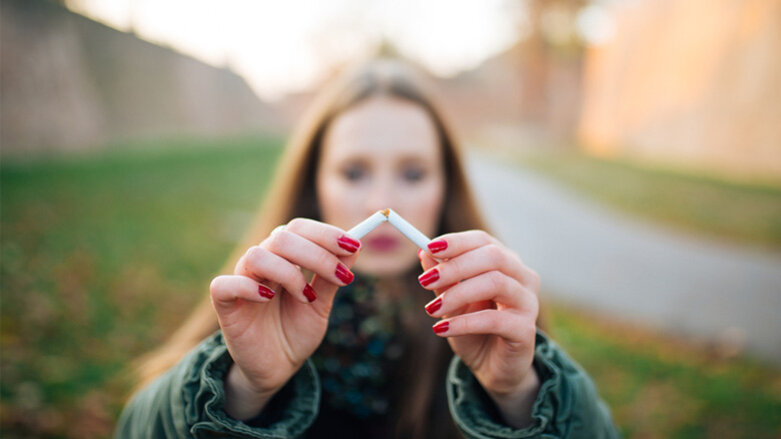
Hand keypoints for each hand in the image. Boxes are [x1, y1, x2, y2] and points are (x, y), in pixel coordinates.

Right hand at [208, 218, 360, 418]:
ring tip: (306, 297)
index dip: (326, 234)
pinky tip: (268, 298)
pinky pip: (224, 285)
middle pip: (282, 236)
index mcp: (284, 257)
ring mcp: (241, 281)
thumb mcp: (321, 304)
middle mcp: (262, 264)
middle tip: (341, 278)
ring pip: (257, 255)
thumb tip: (355, 247)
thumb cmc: (296, 332)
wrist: (278, 369)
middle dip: (317, 254)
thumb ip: (332, 277)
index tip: (353, 246)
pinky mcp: (225, 305)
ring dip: (289, 273)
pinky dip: (248, 287)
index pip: (299, 228)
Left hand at [418, 231, 540, 426]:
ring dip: (458, 293)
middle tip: (425, 280)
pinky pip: (495, 319)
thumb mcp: (451, 302)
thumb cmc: (473, 330)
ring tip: (431, 309)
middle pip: (493, 256)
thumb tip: (423, 251)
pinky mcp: (526, 330)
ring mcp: (528, 302)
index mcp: (505, 263)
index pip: (483, 241)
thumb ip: (442, 279)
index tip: (428, 247)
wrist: (492, 369)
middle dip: (455, 266)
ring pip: (496, 282)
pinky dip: (465, 322)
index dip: (456, 242)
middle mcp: (522, 277)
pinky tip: (442, 329)